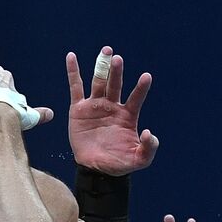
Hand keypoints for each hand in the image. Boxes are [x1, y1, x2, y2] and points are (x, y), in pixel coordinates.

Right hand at [65, 46, 158, 174]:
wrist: (96, 169)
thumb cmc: (119, 163)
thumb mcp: (138, 159)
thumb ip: (148, 148)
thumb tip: (149, 132)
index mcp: (127, 115)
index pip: (136, 98)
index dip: (141, 88)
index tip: (146, 76)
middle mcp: (112, 106)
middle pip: (115, 84)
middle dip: (116, 72)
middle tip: (118, 59)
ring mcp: (95, 105)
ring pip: (98, 82)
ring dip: (101, 67)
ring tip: (106, 52)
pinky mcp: (79, 109)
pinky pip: (75, 87)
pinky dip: (73, 71)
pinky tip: (72, 56)